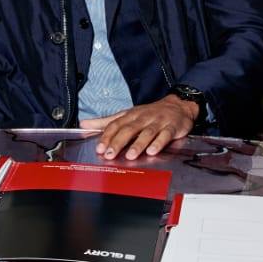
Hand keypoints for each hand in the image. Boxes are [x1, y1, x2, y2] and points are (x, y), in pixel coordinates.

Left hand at [79, 94, 198, 159]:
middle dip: (119, 142)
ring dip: (138, 144)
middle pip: (129, 129)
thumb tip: (84, 124)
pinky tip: (153, 151)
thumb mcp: (127, 114)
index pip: (116, 124)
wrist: (178, 106)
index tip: (100, 148)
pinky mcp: (172, 127)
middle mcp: (143, 117)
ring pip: (147, 133)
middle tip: (110, 154)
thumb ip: (106, 121)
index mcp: (131, 115)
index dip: (107, 136)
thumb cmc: (149, 113)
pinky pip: (165, 135)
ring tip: (130, 155)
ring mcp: (158, 122)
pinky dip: (159, 143)